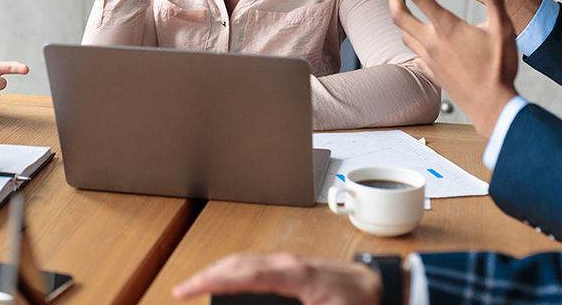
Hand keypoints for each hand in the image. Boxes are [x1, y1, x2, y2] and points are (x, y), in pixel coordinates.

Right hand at [172, 252, 380, 304]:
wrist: (380, 288)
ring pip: (243, 261)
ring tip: (197, 284)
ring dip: (218, 270)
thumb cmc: (359, 302)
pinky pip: (253, 264)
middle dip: (206, 274)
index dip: (212, 279)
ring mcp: (288, 263)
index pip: (243, 273)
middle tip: (181, 290)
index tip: (188, 289)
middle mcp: (288, 263)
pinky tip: (227, 280)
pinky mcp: (291, 268)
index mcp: (295, 274)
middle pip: (236, 262)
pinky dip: (233, 271)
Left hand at [383, 0, 519, 136]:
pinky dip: (413, 46)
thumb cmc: (499, 68)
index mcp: (446, 27)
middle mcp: (432, 42)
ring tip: (398, 9)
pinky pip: (415, 56)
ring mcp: (430, 59)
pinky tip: (417, 47)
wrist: (492, 106)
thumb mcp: (502, 29)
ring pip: (405, 35)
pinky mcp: (432, 73)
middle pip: (400, 16)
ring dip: (399, 20)